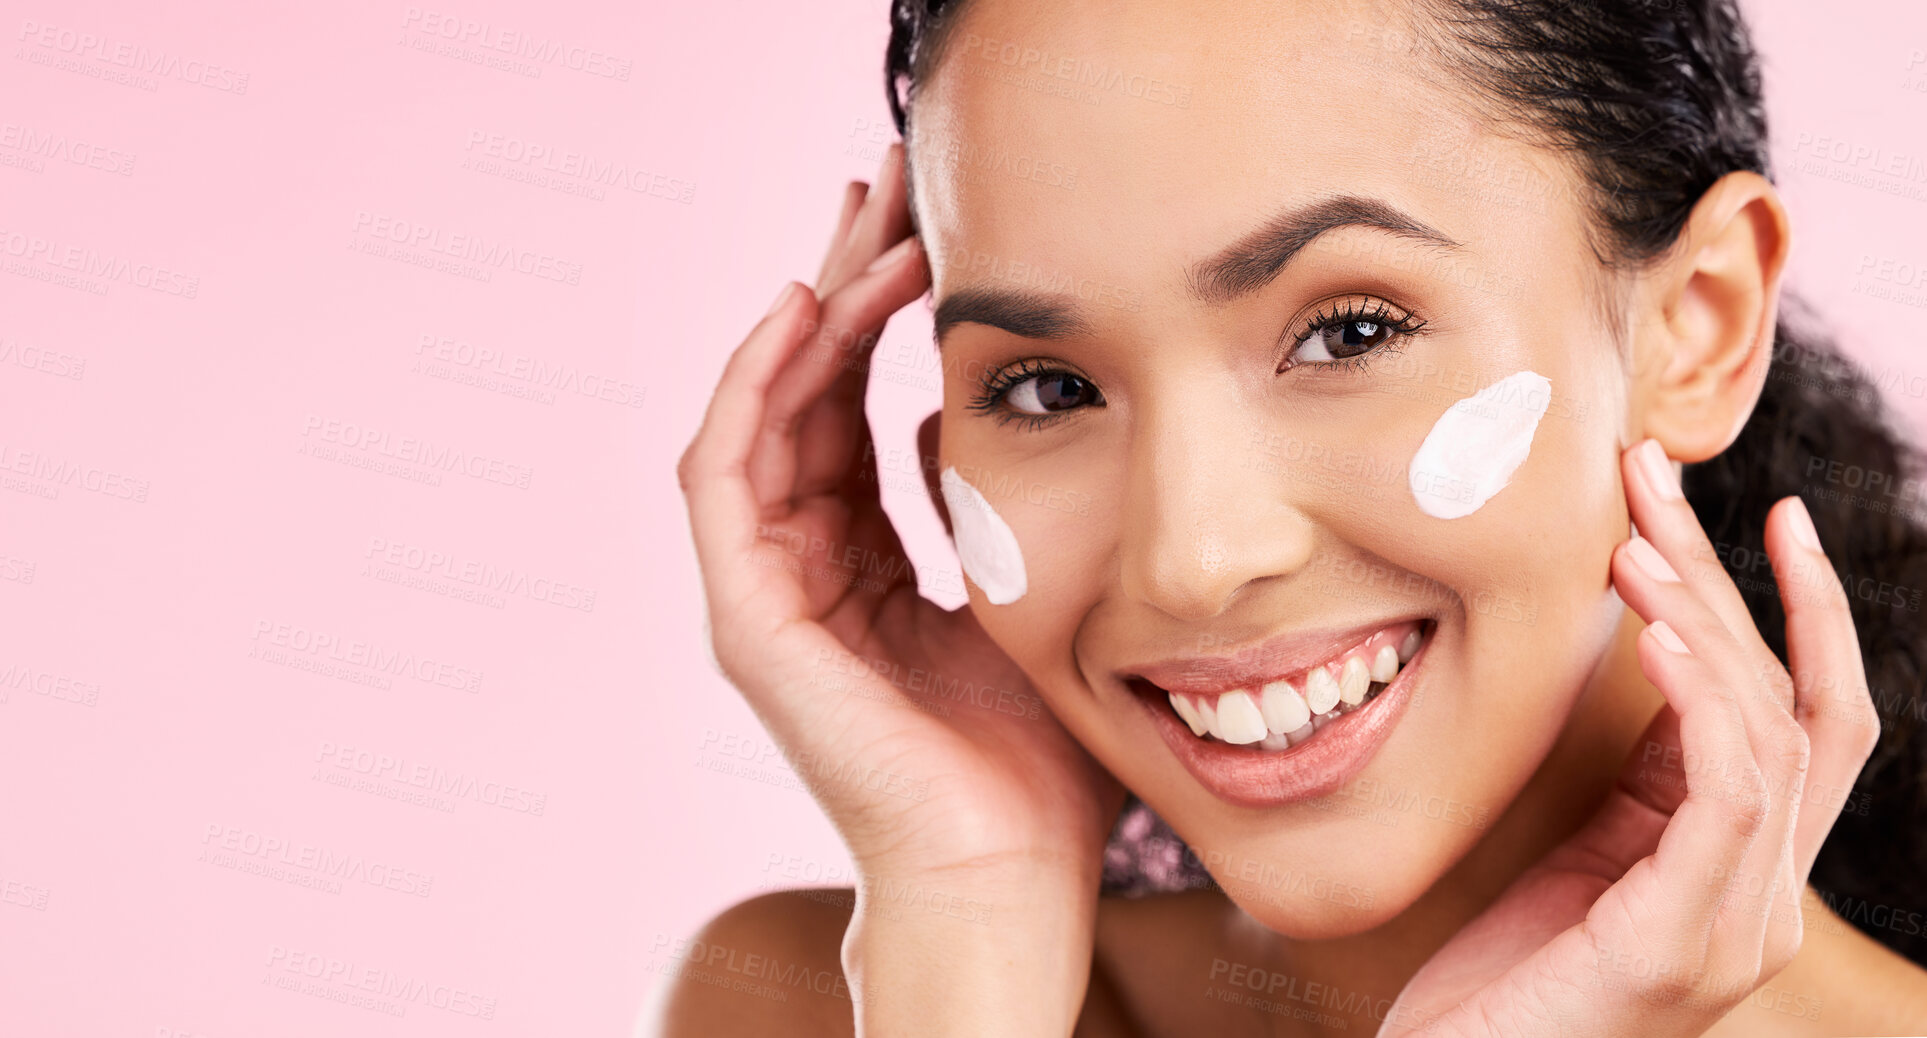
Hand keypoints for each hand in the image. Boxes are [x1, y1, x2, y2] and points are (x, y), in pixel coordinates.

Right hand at [677, 142, 1124, 889]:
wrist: (1005, 869)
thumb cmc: (1027, 755)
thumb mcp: (1008, 590)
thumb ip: (966, 500)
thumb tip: (952, 406)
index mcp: (860, 562)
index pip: (846, 408)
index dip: (872, 315)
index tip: (916, 229)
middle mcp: (801, 568)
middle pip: (796, 396)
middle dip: (833, 287)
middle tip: (875, 186)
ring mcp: (766, 595)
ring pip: (755, 419)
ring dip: (803, 318)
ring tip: (856, 232)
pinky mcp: (751, 622)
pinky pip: (725, 480)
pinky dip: (752, 391)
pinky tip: (797, 314)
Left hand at [1378, 438, 1880, 1037]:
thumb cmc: (1504, 979)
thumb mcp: (1589, 855)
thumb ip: (1648, 778)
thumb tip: (1663, 645)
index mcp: (1746, 875)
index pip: (1812, 721)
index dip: (1802, 614)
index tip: (1765, 513)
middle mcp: (1765, 904)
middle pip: (1792, 705)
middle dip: (1735, 580)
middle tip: (1657, 481)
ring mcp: (1736, 931)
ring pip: (1765, 734)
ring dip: (1706, 620)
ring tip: (1637, 540)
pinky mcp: (1680, 946)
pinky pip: (1727, 798)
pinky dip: (1706, 704)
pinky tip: (1663, 634)